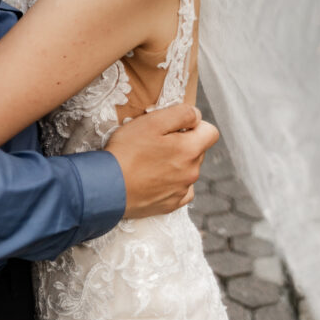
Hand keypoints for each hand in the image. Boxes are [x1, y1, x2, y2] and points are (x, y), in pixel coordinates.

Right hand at [105, 104, 217, 218]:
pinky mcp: (170, 205)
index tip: (175, 125)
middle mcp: (192, 172)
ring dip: (175, 161)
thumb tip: (197, 116)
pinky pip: (180, 189)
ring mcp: (181, 191)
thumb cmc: (128, 150)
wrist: (108, 188)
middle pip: (198, 150)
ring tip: (149, 159)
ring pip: (187, 169)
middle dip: (183, 142)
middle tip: (155, 140)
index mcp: (190, 150)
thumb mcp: (152, 121)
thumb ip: (181, 114)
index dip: (195, 124)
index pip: (211, 132)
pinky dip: (171, 181)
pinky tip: (152, 177)